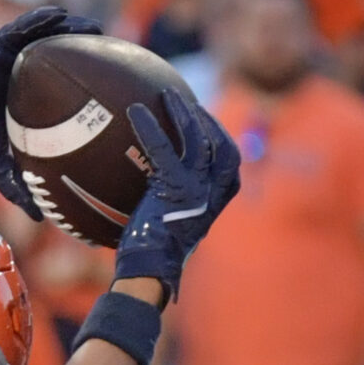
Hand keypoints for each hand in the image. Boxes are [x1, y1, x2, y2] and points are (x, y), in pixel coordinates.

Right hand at [0, 7, 100, 216]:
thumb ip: (20, 188)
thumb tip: (43, 220)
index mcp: (28, 100)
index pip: (64, 87)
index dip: (87, 83)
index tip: (114, 84)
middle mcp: (23, 77)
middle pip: (62, 57)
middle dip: (86, 50)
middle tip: (112, 51)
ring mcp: (10, 59)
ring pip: (47, 39)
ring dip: (70, 29)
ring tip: (93, 28)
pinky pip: (21, 28)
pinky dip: (39, 20)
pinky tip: (58, 15)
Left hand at [111, 90, 241, 299]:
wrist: (150, 270)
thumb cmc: (156, 250)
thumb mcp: (178, 220)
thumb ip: (181, 199)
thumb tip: (160, 184)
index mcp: (221, 196)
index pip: (227, 155)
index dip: (216, 133)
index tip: (202, 117)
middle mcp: (215, 189)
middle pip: (216, 140)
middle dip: (202, 117)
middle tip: (182, 100)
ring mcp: (198, 187)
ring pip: (194, 138)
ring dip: (180, 112)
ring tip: (165, 94)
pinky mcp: (175, 188)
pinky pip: (162, 149)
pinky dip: (150, 127)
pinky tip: (136, 112)